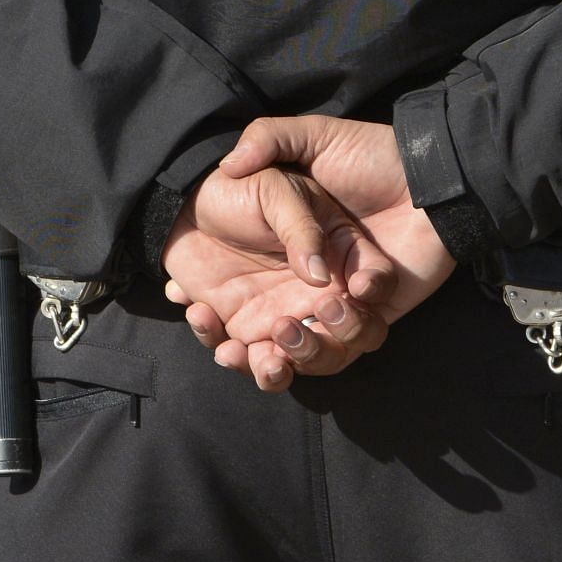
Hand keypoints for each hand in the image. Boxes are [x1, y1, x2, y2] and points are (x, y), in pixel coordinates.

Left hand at [161, 161, 397, 389]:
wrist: (189, 200)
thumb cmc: (244, 190)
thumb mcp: (277, 193)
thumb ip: (301, 229)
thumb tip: (318, 275)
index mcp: (339, 257)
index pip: (372, 292)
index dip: (364, 309)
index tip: (331, 303)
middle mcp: (318, 296)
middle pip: (342, 346)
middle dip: (318, 350)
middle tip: (283, 327)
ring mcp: (282, 317)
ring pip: (295, 365)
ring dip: (273, 371)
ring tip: (238, 352)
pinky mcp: (242, 328)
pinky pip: (242, 356)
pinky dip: (221, 347)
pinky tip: (200, 311)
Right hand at [166, 116, 457, 388]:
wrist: (431, 170)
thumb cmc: (370, 152)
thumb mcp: (311, 135)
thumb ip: (267, 139)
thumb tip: (227, 167)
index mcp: (288, 252)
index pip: (242, 297)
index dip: (215, 316)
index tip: (199, 312)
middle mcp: (311, 282)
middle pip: (272, 337)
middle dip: (253, 355)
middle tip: (237, 347)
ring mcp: (346, 298)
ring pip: (314, 350)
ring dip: (298, 352)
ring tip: (286, 330)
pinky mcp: (380, 309)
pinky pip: (356, 342)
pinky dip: (342, 337)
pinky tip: (333, 303)